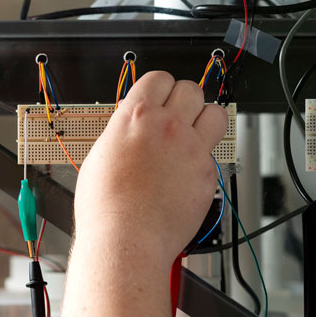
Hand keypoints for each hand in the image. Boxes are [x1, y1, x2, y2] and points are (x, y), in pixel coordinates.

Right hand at [73, 71, 228, 263]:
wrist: (126, 238)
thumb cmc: (106, 207)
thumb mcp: (100, 155)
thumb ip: (123, 133)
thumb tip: (130, 129)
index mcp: (135, 117)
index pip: (159, 78)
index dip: (160, 86)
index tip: (160, 95)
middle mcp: (167, 126)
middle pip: (191, 89)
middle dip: (184, 99)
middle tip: (177, 114)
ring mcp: (191, 149)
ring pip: (215, 113)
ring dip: (205, 118)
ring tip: (194, 133)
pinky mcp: (207, 174)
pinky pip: (214, 154)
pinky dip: (203, 160)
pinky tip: (187, 174)